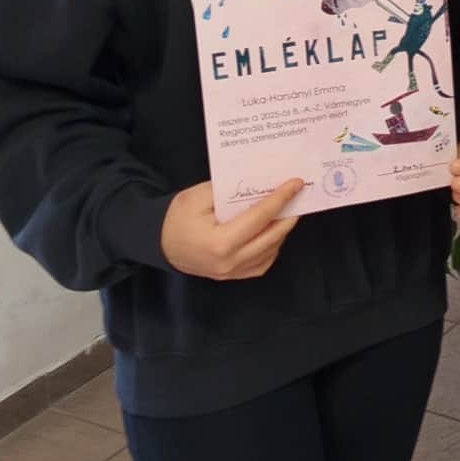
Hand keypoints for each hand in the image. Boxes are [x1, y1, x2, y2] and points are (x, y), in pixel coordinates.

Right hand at [160, 179, 303, 279]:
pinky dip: (273, 246)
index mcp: (221, 242)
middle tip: (299, 196)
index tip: (296, 184)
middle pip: (272, 236)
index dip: (281, 199)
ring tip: (289, 211)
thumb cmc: (177, 219)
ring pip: (271, 251)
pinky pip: (262, 262)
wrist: (160, 245)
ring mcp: (233, 273)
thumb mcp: (197, 197)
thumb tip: (258, 184)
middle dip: (289, 214)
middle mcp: (230, 261)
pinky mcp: (233, 277)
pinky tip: (274, 231)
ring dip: (283, 230)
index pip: (260, 217)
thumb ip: (227, 191)